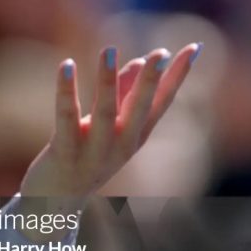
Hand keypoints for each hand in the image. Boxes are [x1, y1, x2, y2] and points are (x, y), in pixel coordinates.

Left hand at [19, 43, 201, 203]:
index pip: (163, 102)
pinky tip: (66, 64)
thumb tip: (139, 60)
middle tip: (161, 52)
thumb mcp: (109, 126)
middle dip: (152, 81)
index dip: (179, 75)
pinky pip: (66, 118)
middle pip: (141, 109)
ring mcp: (94, 152)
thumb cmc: (84, 155)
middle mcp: (122, 145)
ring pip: (104, 113)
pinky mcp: (65, 153)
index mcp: (136, 136)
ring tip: (108, 49)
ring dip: (107, 81)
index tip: (195, 46)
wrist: (55, 203)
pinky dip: (66, 91)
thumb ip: (122, 92)